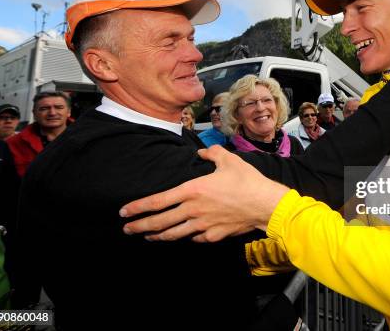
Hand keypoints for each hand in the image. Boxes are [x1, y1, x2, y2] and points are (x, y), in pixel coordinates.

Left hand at [119, 145, 288, 241]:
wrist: (265, 205)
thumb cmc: (247, 181)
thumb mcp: (229, 160)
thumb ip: (212, 153)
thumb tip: (203, 151)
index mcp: (192, 190)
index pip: (157, 201)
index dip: (138, 207)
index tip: (124, 212)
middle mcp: (193, 210)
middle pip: (159, 222)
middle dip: (140, 226)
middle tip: (127, 229)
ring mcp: (202, 226)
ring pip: (174, 234)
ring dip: (158, 236)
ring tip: (148, 236)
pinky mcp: (214, 236)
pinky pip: (194, 238)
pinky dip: (186, 237)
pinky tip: (183, 236)